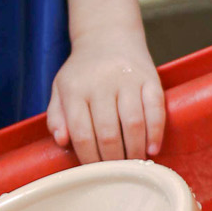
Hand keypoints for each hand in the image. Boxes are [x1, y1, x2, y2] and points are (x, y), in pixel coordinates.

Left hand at [46, 26, 166, 162]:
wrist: (108, 35)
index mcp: (75, 88)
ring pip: (133, 123)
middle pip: (108, 133)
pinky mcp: (150, 78)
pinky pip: (155, 109)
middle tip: (116, 175)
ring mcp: (127, 80)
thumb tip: (61, 141)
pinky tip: (153, 149)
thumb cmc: (82, 71)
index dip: (88, 158)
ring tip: (135, 165)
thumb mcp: (60, 88)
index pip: (81, 132)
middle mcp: (101, 83)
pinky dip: (155, 132)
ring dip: (135, 150)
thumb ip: (56, 116)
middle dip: (113, 160)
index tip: (94, 173)